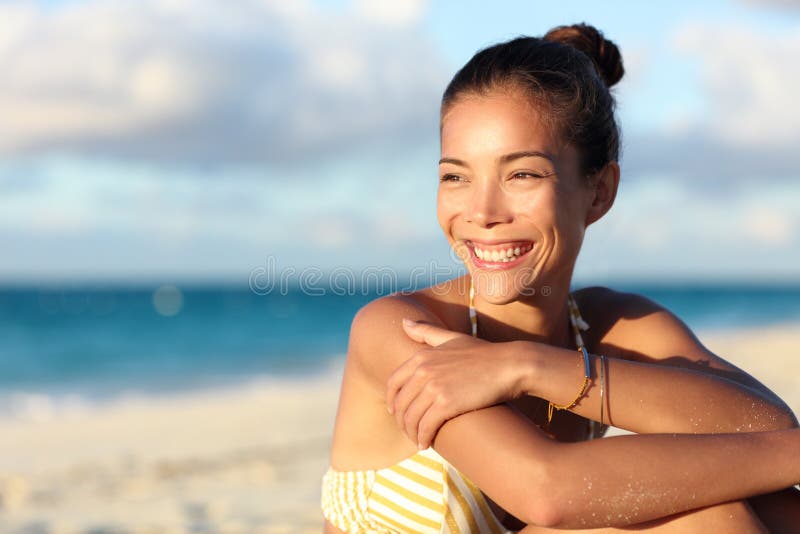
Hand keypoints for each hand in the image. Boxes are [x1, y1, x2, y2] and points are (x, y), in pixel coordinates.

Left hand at [386, 318, 532, 449]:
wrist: (510, 366)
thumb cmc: (484, 353)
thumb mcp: (452, 338)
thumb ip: (426, 332)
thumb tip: (404, 322)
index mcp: (422, 356)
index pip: (394, 382)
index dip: (392, 400)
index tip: (395, 412)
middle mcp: (424, 370)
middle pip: (400, 403)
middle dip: (402, 421)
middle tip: (408, 431)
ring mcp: (434, 387)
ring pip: (411, 418)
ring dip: (411, 433)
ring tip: (418, 441)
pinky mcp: (447, 404)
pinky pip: (425, 427)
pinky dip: (423, 438)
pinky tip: (426, 444)